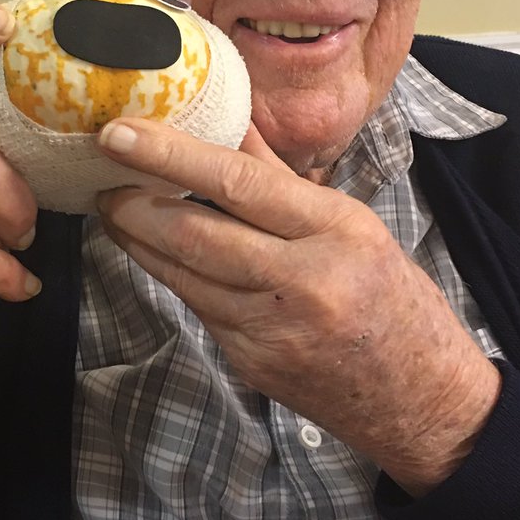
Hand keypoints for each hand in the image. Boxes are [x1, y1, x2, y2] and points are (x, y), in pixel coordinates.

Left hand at [96, 118, 500, 494]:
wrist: (421, 399)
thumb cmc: (392, 298)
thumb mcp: (352, 222)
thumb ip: (282, 176)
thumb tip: (231, 119)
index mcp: (335, 231)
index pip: (238, 183)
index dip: (170, 155)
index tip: (122, 132)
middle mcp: (301, 281)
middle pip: (195, 234)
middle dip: (134, 201)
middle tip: (99, 172)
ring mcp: (270, 330)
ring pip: (182, 273)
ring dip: (137, 238)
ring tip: (112, 204)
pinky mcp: (250, 363)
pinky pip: (197, 306)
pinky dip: (169, 272)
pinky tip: (151, 249)